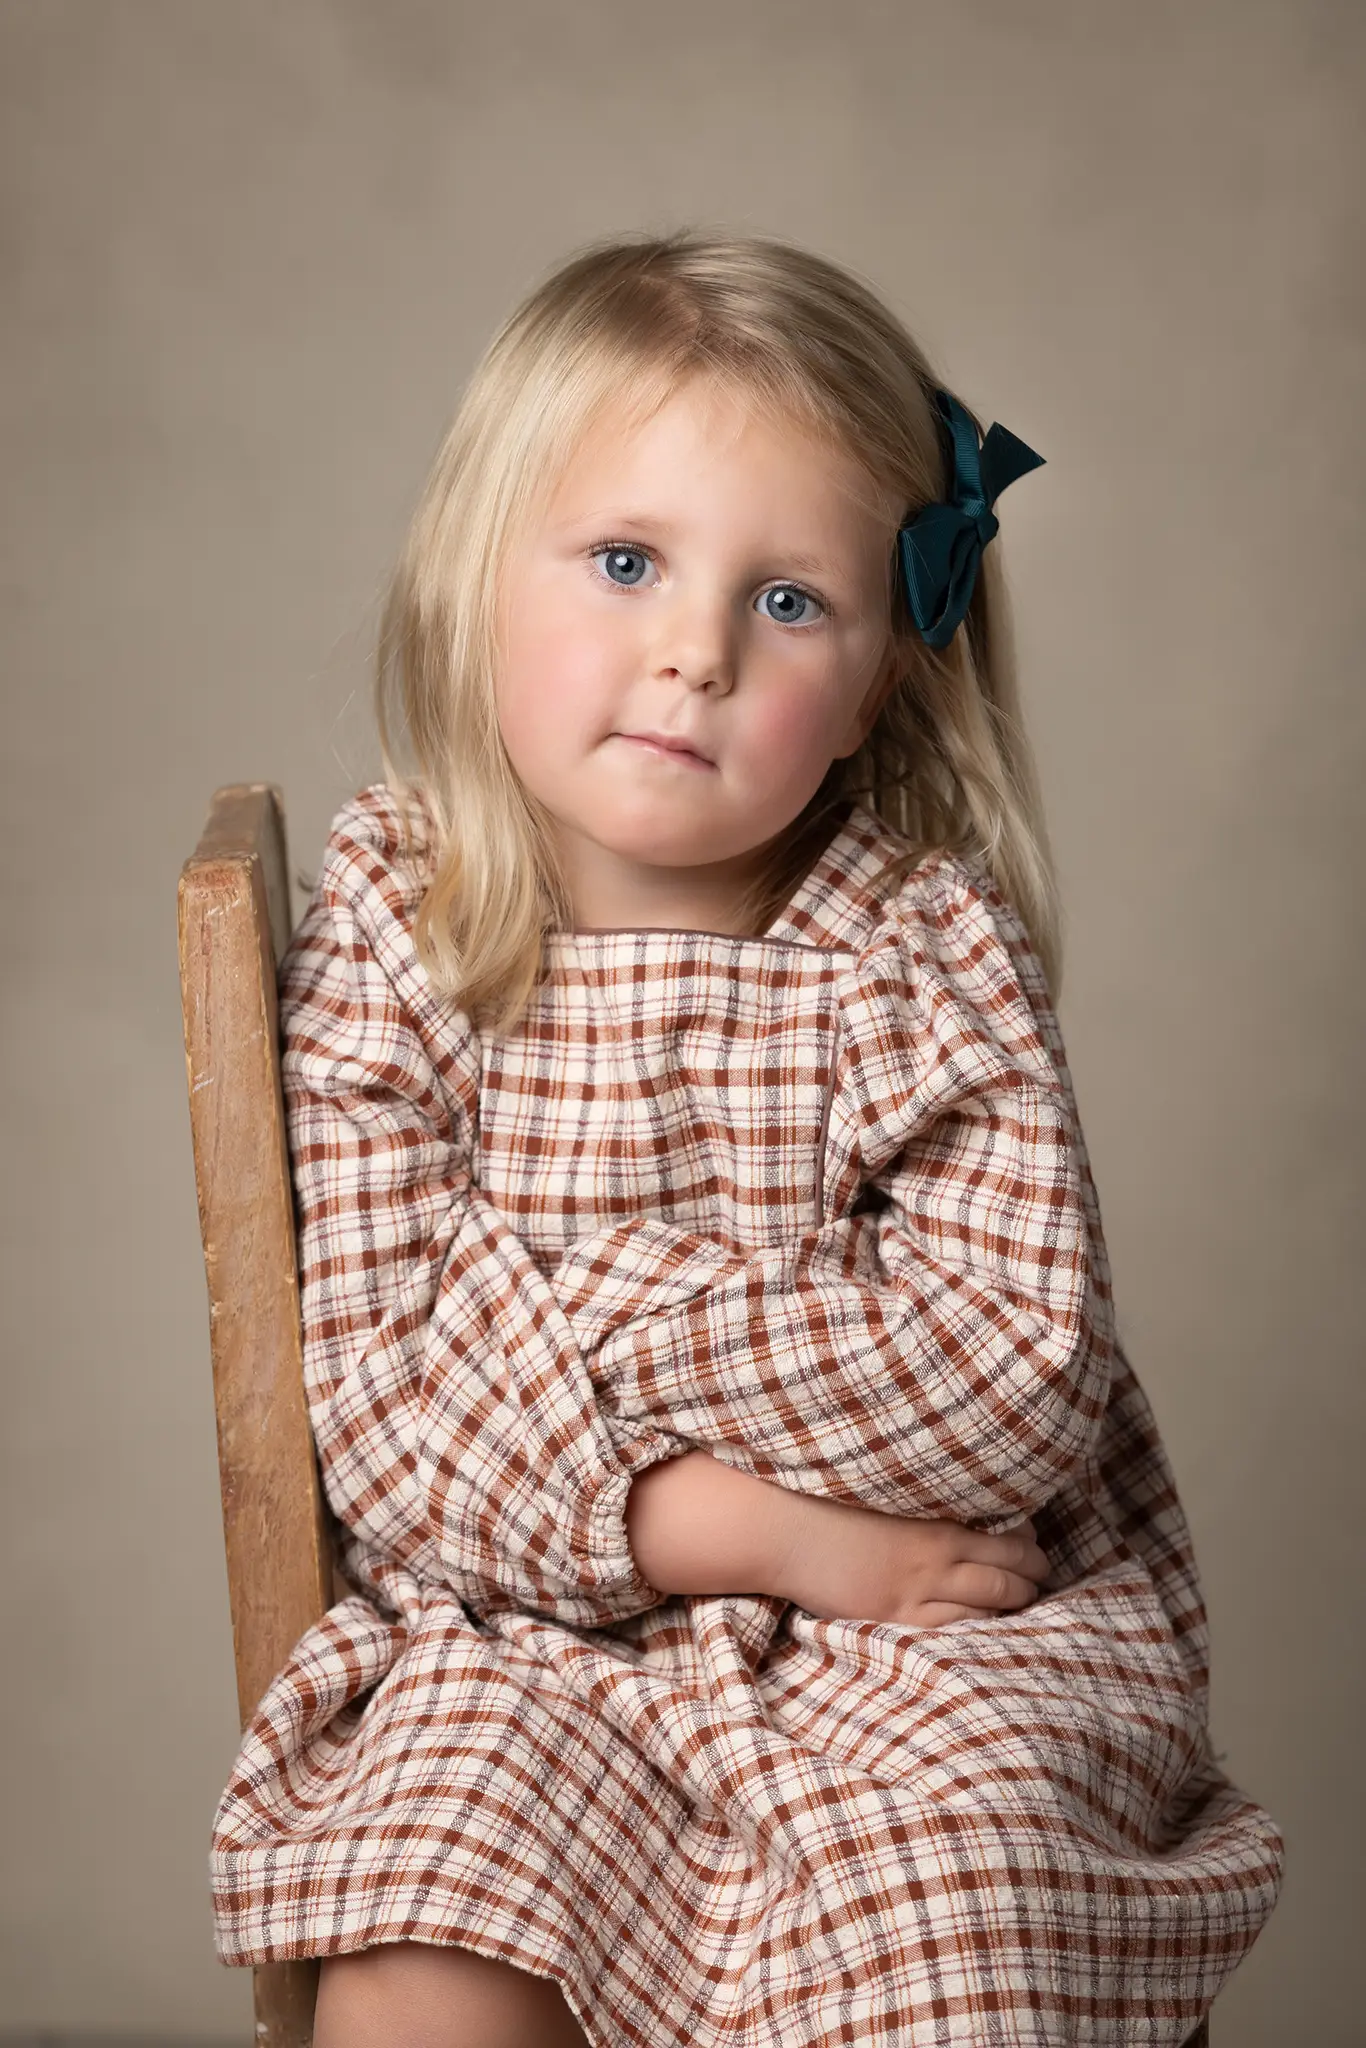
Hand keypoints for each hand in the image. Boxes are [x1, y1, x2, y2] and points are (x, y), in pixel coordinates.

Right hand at [765, 1491, 1049, 1628]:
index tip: (1033, 1545)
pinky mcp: (896, 1619)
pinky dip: (977, 1630)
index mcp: (940, 1525)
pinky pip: (952, 1632)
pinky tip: (983, 1628)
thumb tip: (966, 1509)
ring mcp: (918, 1595)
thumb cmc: (834, 1500)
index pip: (1010, 1540)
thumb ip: (932, 1504)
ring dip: (1011, 1608)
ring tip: (1020, 1605)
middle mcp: (938, 1562)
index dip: (1030, 1546)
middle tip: (1040, 1580)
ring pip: (988, 1609)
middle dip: (1032, 1581)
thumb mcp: (893, 1493)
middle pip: (1008, 1579)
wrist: (789, 1529)